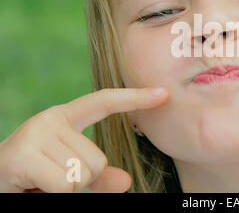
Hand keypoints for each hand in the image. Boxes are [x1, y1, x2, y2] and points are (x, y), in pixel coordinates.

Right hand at [0, 87, 167, 192]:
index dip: (134, 98)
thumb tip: (126, 181)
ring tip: (40, 181)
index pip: (104, 102)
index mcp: (63, 119)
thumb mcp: (67, 173)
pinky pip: (67, 184)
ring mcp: (37, 132)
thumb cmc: (31, 178)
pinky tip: (32, 186)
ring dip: (66, 188)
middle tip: (49, 179)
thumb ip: (96, 176)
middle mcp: (50, 119)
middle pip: (97, 159)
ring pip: (83, 173)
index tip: (164, 94)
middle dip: (80, 180)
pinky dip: (55, 193)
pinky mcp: (25, 152)